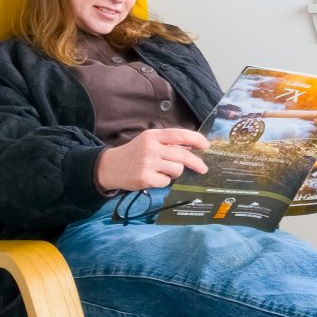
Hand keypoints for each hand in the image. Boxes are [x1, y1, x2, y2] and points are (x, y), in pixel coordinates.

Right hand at [95, 128, 209, 190]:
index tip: (206, 145)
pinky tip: (153, 178)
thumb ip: (168, 142)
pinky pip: (166, 181)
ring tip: (163, 171)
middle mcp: (151, 147)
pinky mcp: (145, 178)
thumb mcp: (149, 141)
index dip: (196, 139)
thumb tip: (192, 145)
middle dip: (196, 162)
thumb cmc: (134, 153)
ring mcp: (148, 163)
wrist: (110, 167)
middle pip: (183, 155)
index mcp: (153, 135)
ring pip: (177, 169)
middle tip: (203, 168)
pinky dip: (164, 181)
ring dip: (175, 172)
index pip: (180, 134)